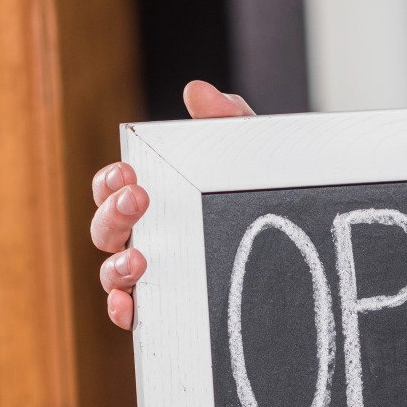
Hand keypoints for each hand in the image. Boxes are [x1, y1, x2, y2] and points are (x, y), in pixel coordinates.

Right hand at [92, 79, 254, 329]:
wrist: (302, 260)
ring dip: (114, 264)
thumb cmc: (259, 202)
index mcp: (158, 203)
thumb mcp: (250, 160)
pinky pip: (131, 316)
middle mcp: (147, 240)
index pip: (112, 190)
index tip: (127, 172)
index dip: (110, 181)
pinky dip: (122, 311)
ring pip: (110, 274)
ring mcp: (154, 278)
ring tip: (139, 257)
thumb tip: (196, 90)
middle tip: (138, 199)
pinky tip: (130, 305)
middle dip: (112, 213)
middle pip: (105, 229)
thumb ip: (226, 122)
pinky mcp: (167, 312)